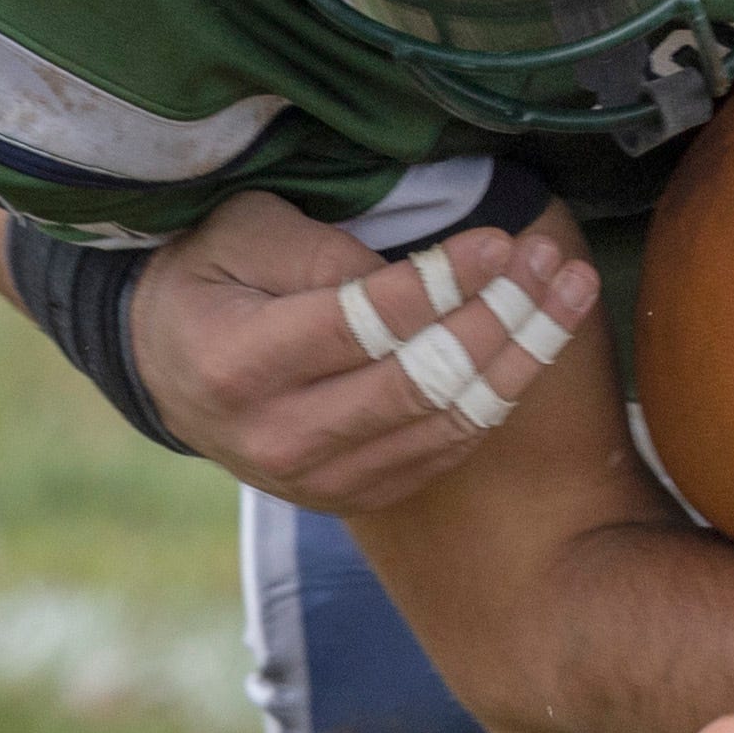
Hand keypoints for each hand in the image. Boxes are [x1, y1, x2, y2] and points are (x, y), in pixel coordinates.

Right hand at [130, 191, 597, 513]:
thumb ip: (319, 252)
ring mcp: (317, 480)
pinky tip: (535, 344)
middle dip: (498, 318)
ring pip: (445, 422)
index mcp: (238, 365)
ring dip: (520, 356)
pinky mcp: (351, 498)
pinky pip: (443, 451)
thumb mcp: (241, 234)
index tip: (501, 242)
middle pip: (416, 382)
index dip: (439, 284)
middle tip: (551, 264)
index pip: (361, 327)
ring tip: (569, 293)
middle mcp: (278, 438)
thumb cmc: (209, 279)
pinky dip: (495, 398)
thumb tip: (412, 279)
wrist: (164, 371)